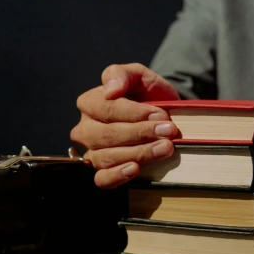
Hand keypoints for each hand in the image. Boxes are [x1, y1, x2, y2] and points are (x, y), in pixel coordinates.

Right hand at [70, 63, 180, 188]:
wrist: (162, 116)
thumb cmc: (147, 94)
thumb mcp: (139, 76)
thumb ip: (122, 74)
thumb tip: (110, 89)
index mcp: (89, 103)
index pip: (106, 109)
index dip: (134, 113)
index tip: (161, 114)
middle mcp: (85, 129)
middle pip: (106, 135)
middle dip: (140, 134)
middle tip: (168, 132)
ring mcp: (92, 151)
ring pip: (107, 156)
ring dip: (138, 153)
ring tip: (165, 148)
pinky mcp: (102, 171)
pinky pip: (102, 179)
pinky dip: (117, 175)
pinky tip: (135, 169)